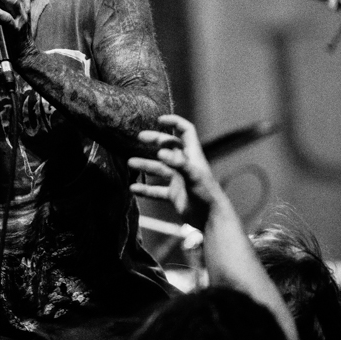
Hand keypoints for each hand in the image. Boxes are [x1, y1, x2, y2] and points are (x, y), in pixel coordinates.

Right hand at [128, 114, 225, 229]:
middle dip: (155, 140)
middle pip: (168, 147)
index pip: (185, 131)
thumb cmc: (206, 194)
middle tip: (139, 137)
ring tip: (130, 163)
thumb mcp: (194, 176)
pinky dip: (145, 189)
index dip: (174, 122)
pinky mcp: (174, 194)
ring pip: (159, 168)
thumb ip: (178, 163)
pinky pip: (156, 189)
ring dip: (145, 164)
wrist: (210, 219)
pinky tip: (133, 189)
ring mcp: (178, 180)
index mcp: (192, 155)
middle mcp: (184, 165)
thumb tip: (160, 152)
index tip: (159, 120)